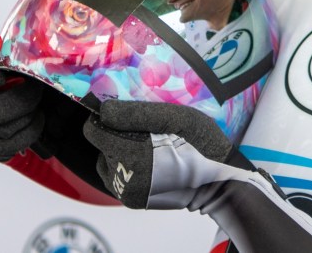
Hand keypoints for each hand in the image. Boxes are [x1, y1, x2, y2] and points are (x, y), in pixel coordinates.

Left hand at [82, 100, 249, 209]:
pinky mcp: (132, 201)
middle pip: (101, 146)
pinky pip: (117, 178)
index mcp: (130, 153)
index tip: (126, 117)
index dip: (107, 119)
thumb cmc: (202, 144)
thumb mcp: (176, 117)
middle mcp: (122, 176)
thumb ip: (137, 113)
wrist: (218, 183)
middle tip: (149, 135)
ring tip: (149, 150)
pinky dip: (126, 169)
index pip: (93, 131)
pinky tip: (149, 164)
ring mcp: (126, 191)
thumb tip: (104, 111)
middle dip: (118, 136)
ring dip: (120, 153)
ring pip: (106, 163)